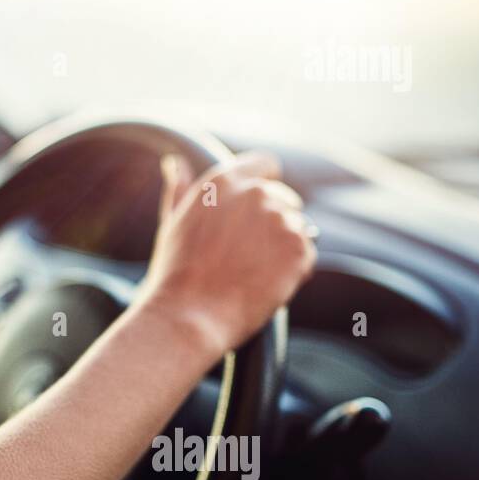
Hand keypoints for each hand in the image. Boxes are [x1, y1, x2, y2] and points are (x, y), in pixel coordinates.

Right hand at [137, 150, 315, 356]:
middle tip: (248, 255)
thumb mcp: (172, 224)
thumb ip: (180, 189)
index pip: (265, 164)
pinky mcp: (298, 248)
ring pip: (297, 228)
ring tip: (252, 273)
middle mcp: (255, 193)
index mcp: (222, 181)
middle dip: (273, 223)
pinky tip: (264, 284)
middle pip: (285, 198)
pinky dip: (292, 270)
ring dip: (282, 247)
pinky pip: (306, 254)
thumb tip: (176, 163)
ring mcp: (280, 219)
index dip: (265, 184)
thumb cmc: (175, 275)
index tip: (257, 208)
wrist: (190, 316)